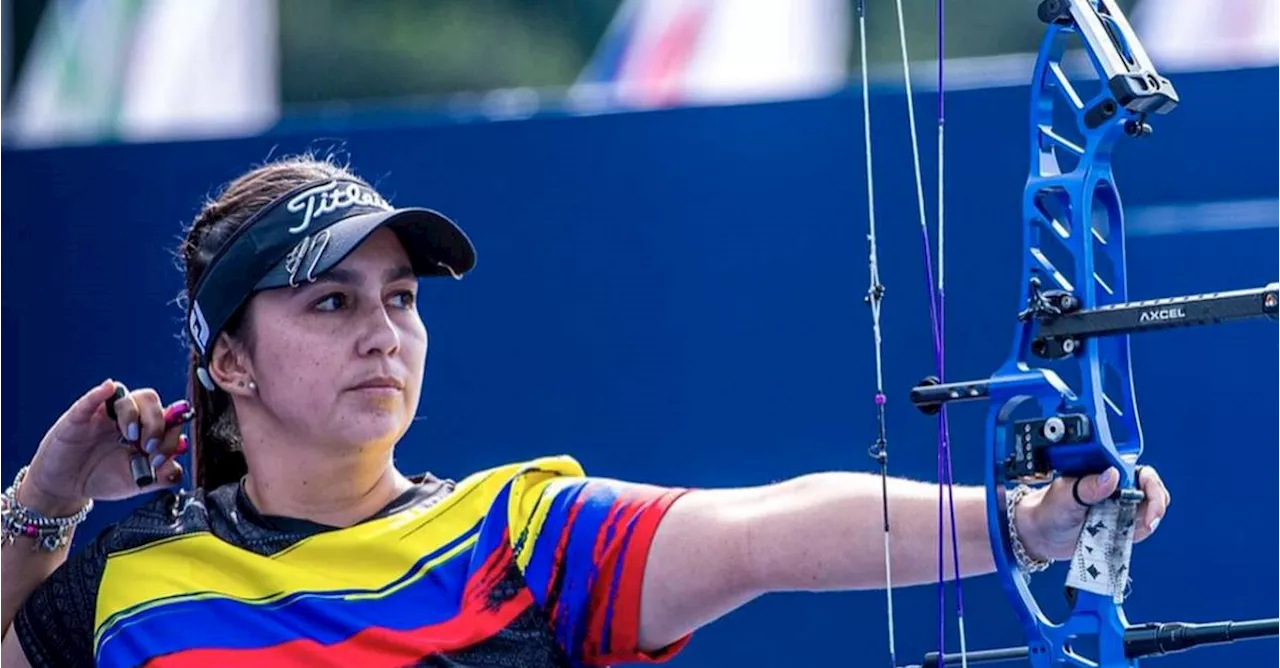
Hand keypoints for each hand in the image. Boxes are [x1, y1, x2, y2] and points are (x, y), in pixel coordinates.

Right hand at [18, 379, 186, 513]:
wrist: (66, 487)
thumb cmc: (101, 478)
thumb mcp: (137, 483)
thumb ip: (161, 477)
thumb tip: (177, 470)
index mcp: (146, 430)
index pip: (168, 418)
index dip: (172, 433)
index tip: (162, 457)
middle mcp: (128, 418)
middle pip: (150, 401)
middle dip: (157, 423)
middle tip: (150, 446)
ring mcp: (104, 415)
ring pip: (127, 397)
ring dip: (134, 414)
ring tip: (131, 436)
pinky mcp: (80, 417)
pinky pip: (90, 399)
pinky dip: (100, 392)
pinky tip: (107, 389)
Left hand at [1016, 465, 1170, 561]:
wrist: (1040, 534)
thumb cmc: (1049, 509)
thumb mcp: (1065, 496)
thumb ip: (1087, 487)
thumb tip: (1112, 475)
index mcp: (1105, 472)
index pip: (1141, 471)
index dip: (1150, 485)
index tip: (1148, 503)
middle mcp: (1117, 487)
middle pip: (1153, 491)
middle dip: (1156, 505)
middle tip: (1148, 522)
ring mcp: (1120, 508)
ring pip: (1151, 511)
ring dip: (1148, 521)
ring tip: (1133, 530)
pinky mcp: (1120, 526)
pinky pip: (1140, 530)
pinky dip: (1138, 533)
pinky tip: (1125, 536)